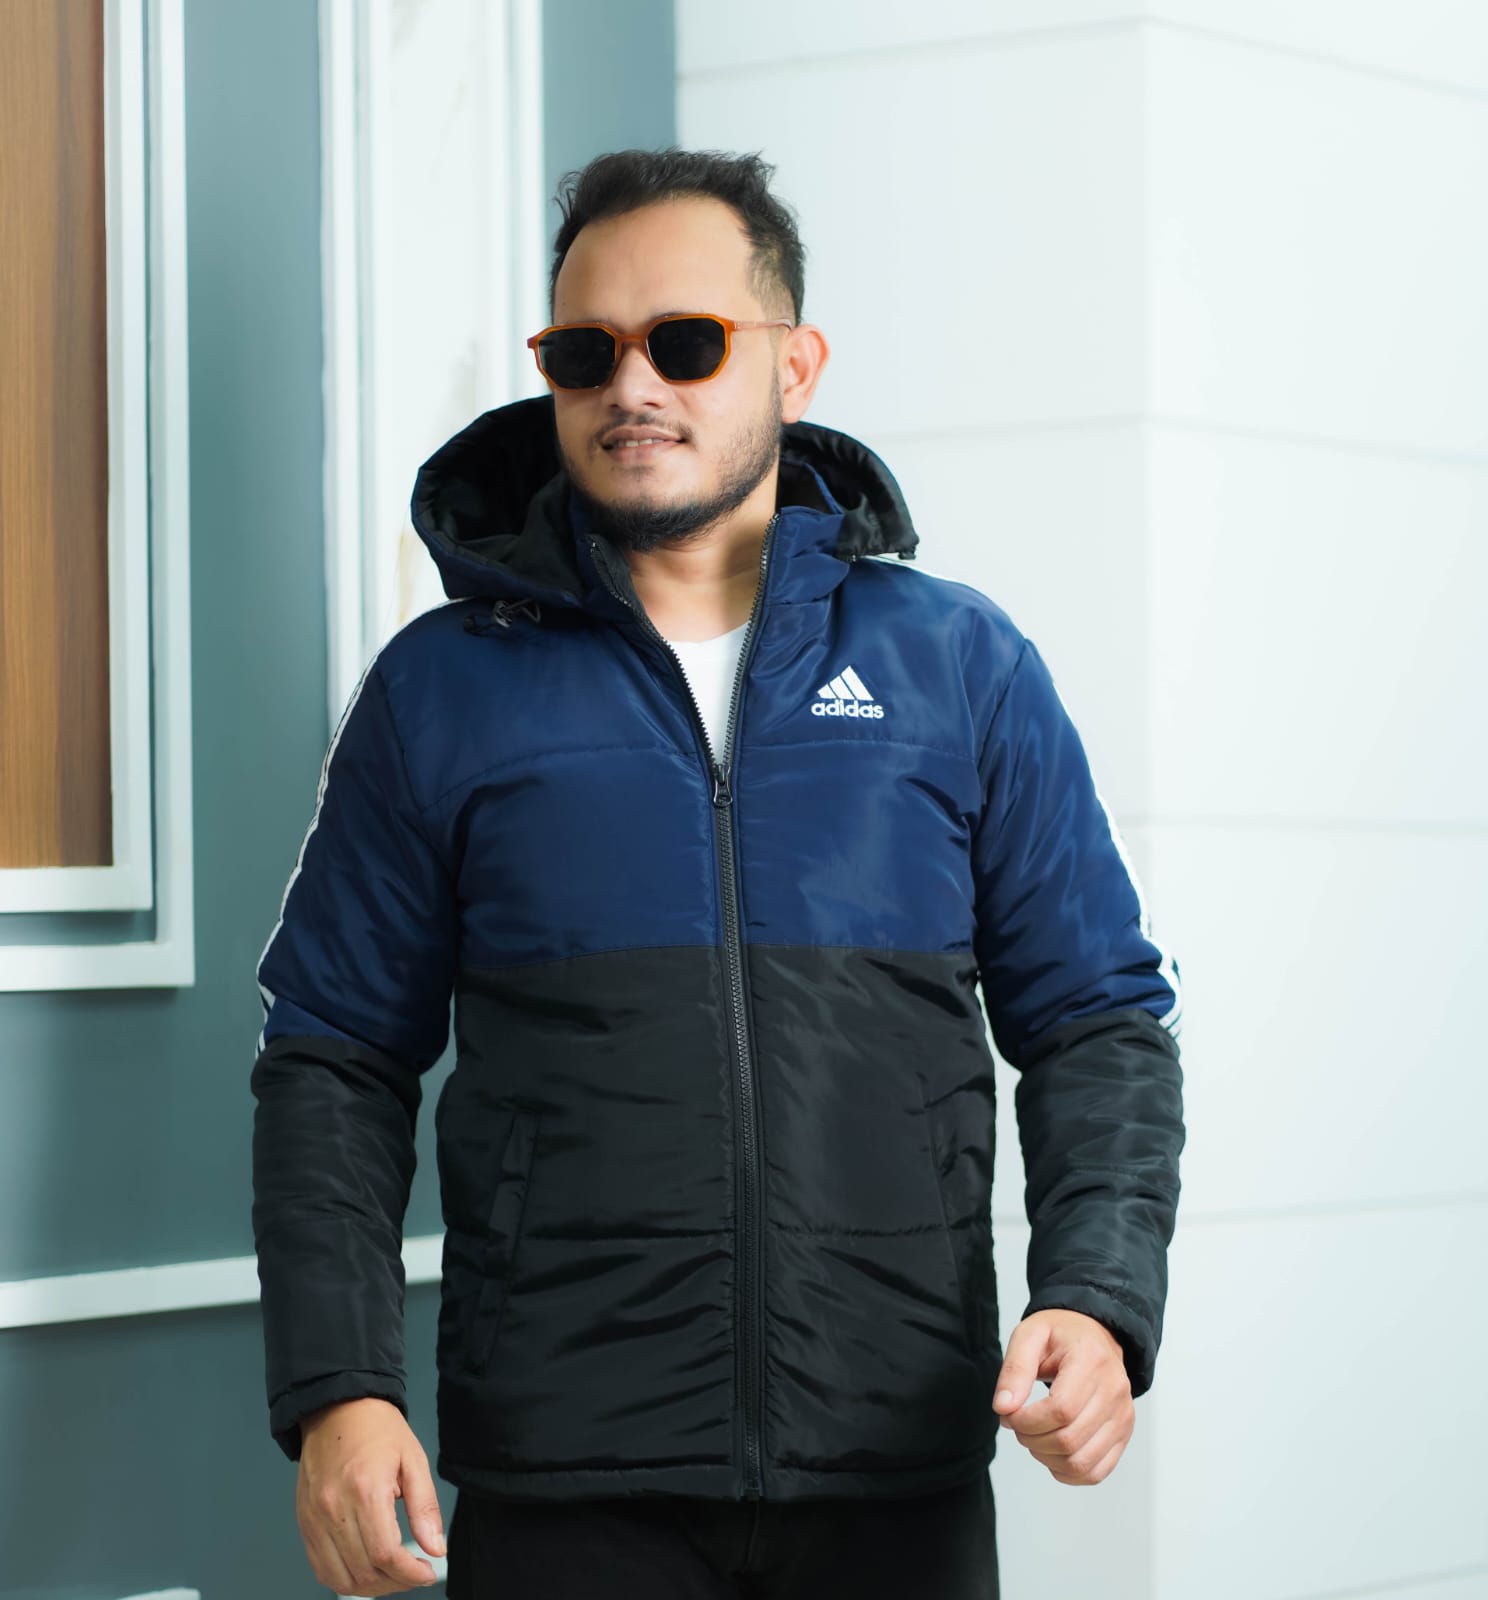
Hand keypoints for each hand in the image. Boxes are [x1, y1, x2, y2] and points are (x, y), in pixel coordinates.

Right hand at [296, 1396, 445, 1594]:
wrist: (336, 1407)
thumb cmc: (378, 1429)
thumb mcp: (413, 1458)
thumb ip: (425, 1507)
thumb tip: (436, 1548)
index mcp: (365, 1491)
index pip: (386, 1554)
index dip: (409, 1574)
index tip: (427, 1572)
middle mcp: (333, 1510)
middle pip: (363, 1572)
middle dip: (395, 1582)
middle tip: (414, 1573)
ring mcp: (313, 1520)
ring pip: (339, 1579)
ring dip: (370, 1587)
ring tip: (393, 1575)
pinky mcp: (304, 1523)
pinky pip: (321, 1568)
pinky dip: (344, 1579)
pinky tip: (366, 1570)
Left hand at [991, 1308, 1134, 1485]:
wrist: (1094, 1334)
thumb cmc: (1061, 1334)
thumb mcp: (1029, 1335)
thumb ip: (1014, 1370)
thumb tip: (1004, 1408)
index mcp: (1091, 1360)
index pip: (1061, 1410)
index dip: (1027, 1421)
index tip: (1009, 1414)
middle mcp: (1115, 1390)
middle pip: (1069, 1440)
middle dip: (1031, 1439)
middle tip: (1017, 1424)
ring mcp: (1123, 1415)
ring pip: (1081, 1463)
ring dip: (1046, 1458)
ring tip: (1034, 1436)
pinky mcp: (1123, 1434)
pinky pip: (1096, 1472)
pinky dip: (1067, 1472)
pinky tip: (1051, 1452)